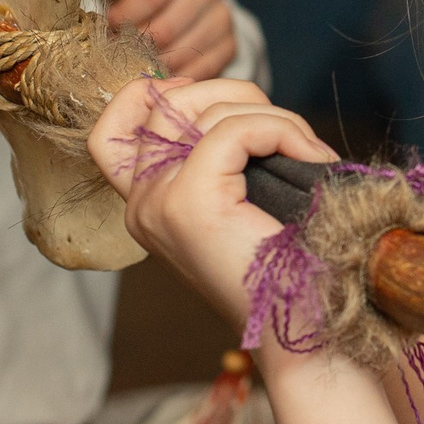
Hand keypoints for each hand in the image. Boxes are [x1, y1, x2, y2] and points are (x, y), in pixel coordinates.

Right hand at [87, 76, 336, 337]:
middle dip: (237, 96)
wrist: (307, 331)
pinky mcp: (189, 203)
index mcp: (148, 206)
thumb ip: (220, 155)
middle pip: (167, 101)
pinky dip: (281, 130)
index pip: (113, 127)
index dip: (154, 93)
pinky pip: (234, 128)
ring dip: (273, 116)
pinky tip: (310, 159)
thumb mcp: (243, 199)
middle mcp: (142, 206)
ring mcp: (159, 204)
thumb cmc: (291, 268)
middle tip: (287, 134)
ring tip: (308, 154)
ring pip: (206, 108)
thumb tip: (228, 97)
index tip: (217, 99)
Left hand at [108, 0, 234, 78]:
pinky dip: (177, 77)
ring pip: (184, 50)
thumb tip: (93, 19)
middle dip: (138, 44)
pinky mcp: (230, 43)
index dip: (128, 13)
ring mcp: (223, 14)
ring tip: (135, 65)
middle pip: (168, 26)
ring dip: (155, 64)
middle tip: (118, 53)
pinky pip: (201, 69)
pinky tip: (158, 76)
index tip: (110, 25)